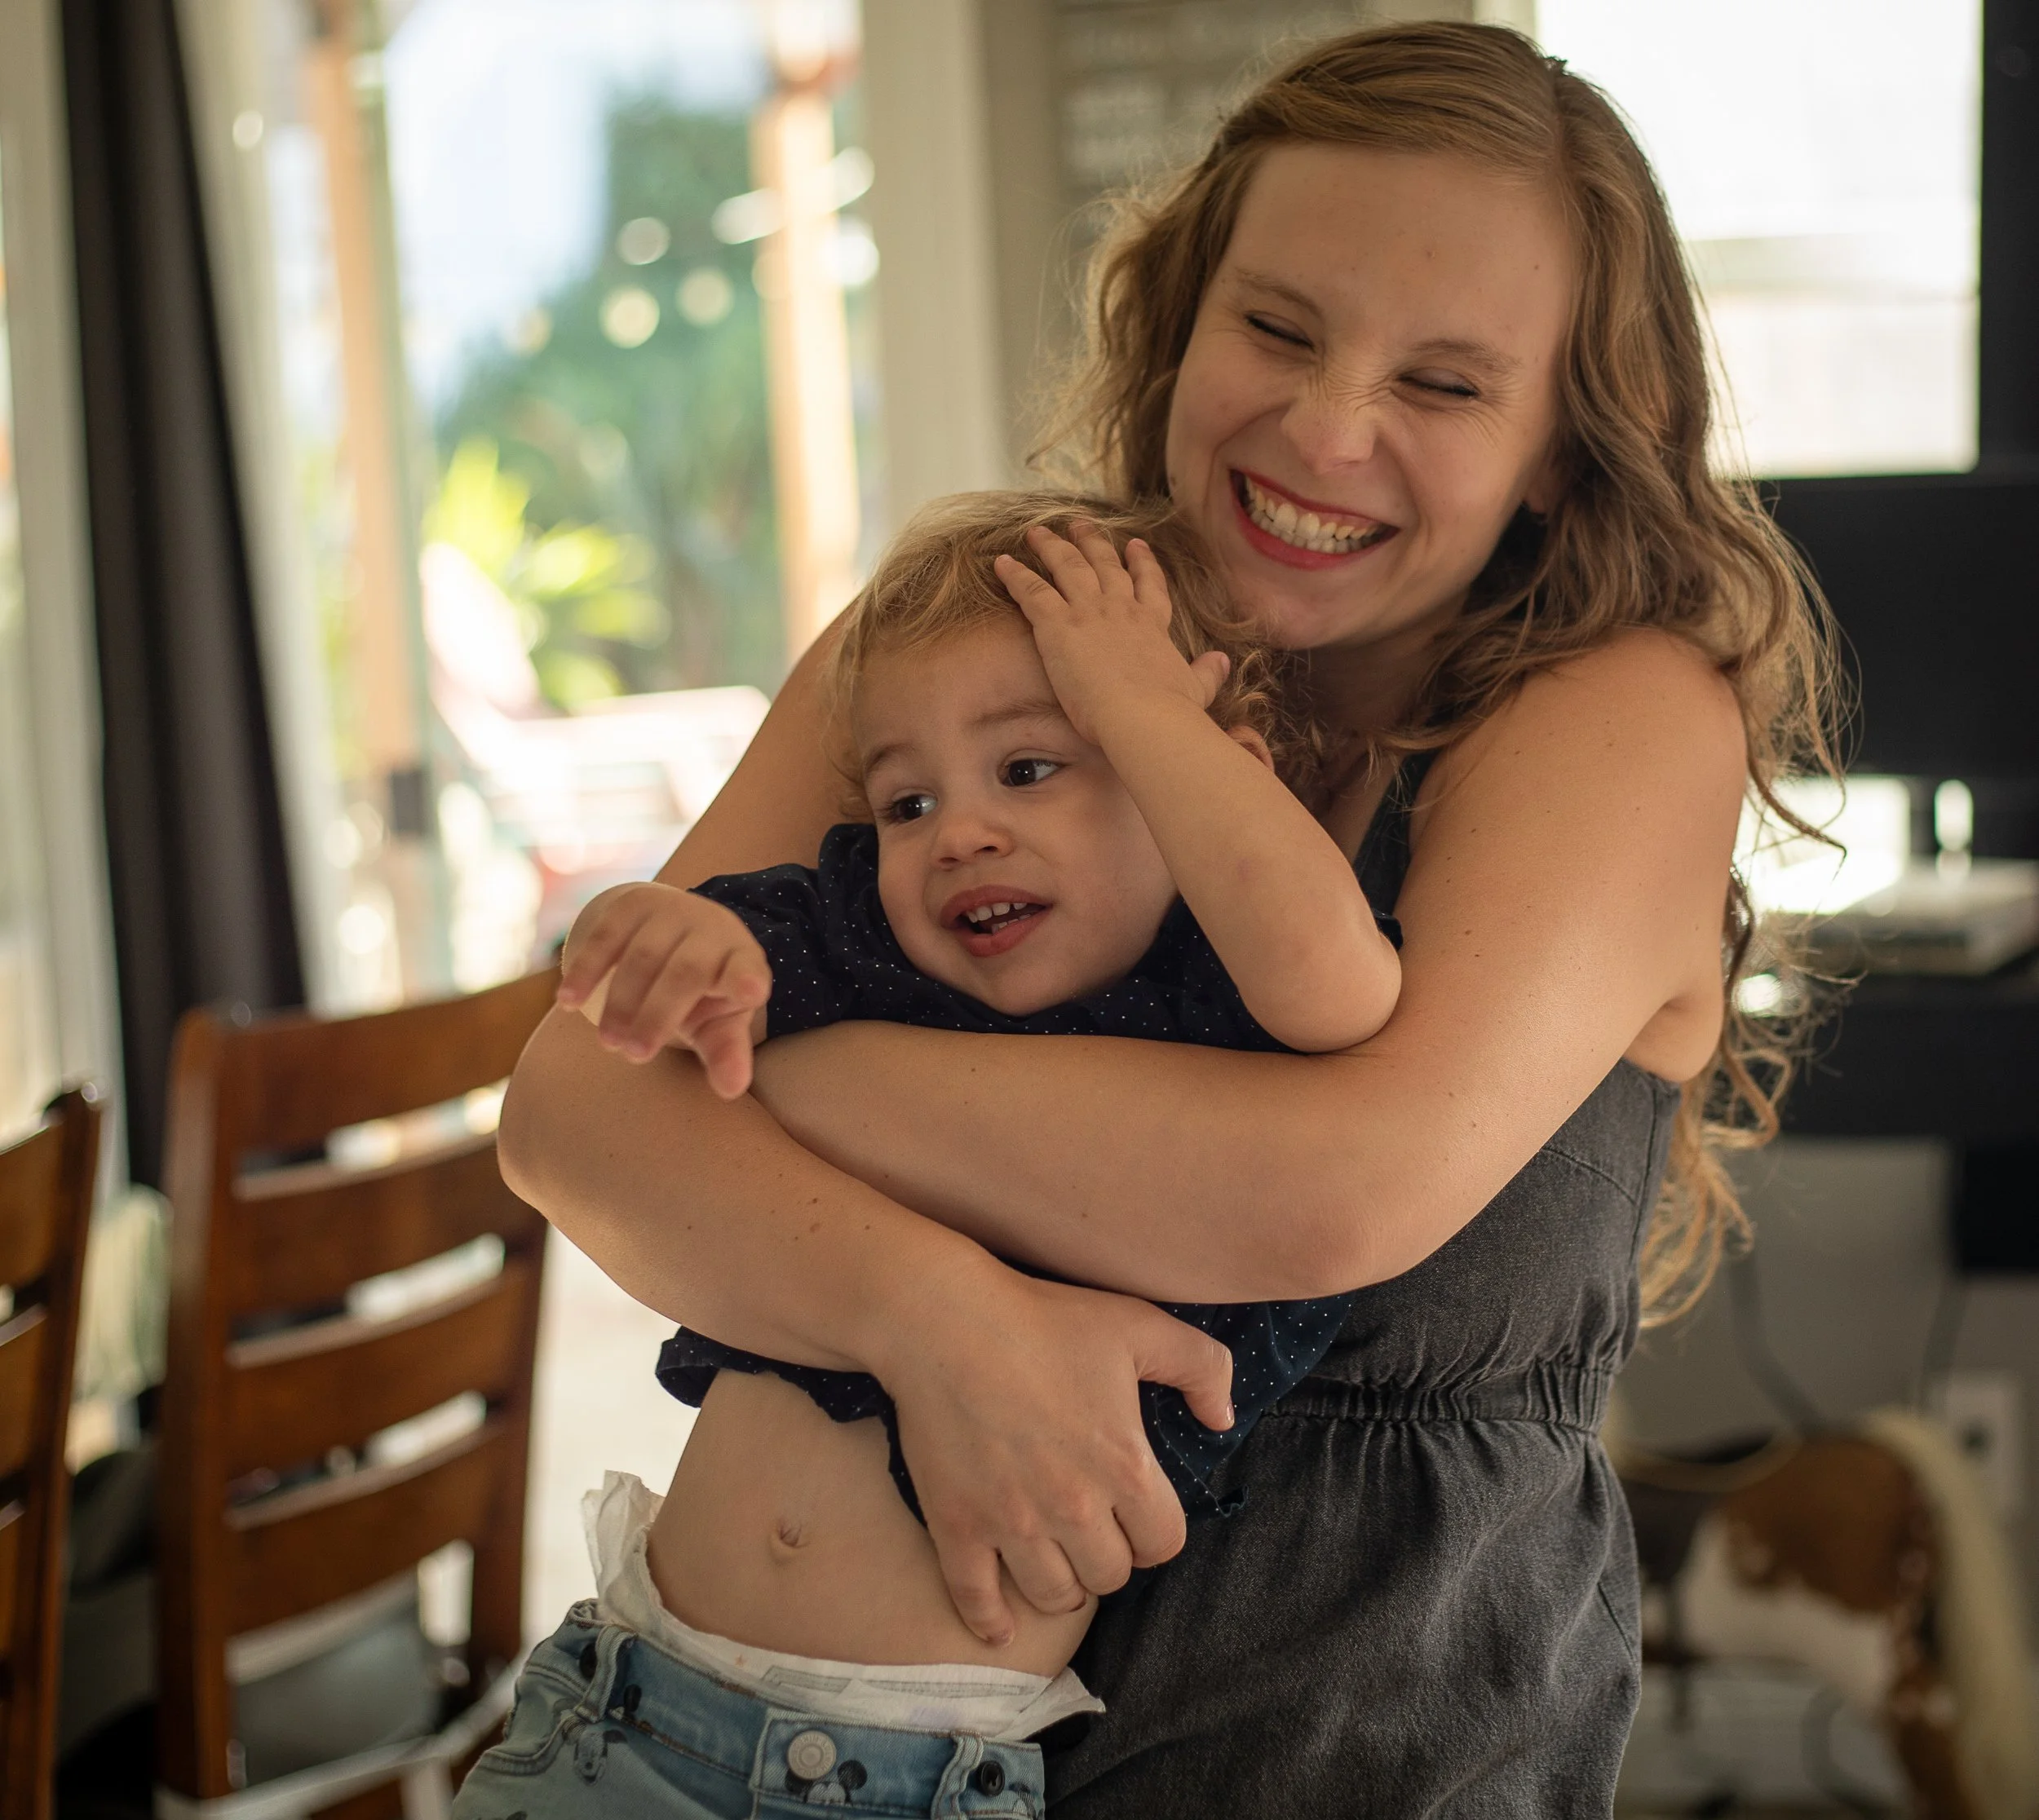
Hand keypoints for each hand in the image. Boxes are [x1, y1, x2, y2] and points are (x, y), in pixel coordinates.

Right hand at [557, 882, 769, 1096]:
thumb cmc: (704, 990)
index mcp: (742, 960)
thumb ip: (726, 1052)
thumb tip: (731, 1090)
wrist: (678, 930)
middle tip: (635, 1054)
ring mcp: (673, 911)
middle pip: (686, 972)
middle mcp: (712, 929)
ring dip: (622, 1001)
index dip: (747, 979)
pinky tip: (568, 1001)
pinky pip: (606, 935)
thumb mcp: (718, 1021)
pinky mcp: (634, 903)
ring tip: (608, 1042)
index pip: (747, 969)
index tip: (750, 992)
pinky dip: (586, 968)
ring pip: (644, 956)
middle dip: (658, 1015)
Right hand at [871, 1258, 1234, 1644]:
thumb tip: (1223, 1418)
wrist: (945, 1322)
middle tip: (1091, 1530)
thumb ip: (1202, 1367)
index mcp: (1123, 1466)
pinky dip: (991, 1621)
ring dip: (1061, 1584)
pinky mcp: (958, 1526)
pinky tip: (1002, 1626)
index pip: (1163, 1544)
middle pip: (1110, 1576)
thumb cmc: (1045, 1320)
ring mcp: (1012, 1523)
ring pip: (1055, 1596)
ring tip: (1055, 1558)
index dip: (1154, 1532)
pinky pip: (977, 1598)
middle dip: (1108, 1557)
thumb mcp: (1140, 1324)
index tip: (1135, 1515)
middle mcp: (1074, 1507)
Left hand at [992, 522, 1230, 745]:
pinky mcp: (1059, 625)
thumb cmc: (1171, 711)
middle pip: (1104, 565)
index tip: (1137, 546)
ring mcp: (1089, 612)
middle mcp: (1121, 609)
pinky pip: (1032, 591)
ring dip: (1052, 547)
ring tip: (1039, 532)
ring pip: (1067, 567)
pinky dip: (1016, 574)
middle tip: (1080, 525)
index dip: (1142, 564)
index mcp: (1152, 625)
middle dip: (1092, 543)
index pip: (1149, 585)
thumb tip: (1223, 663)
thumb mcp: (1197, 688)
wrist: (1145, 716)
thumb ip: (1208, 673)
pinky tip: (1002, 562)